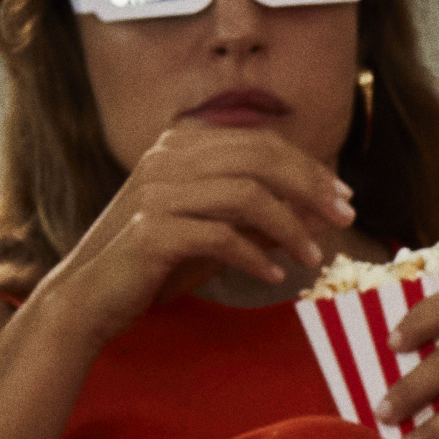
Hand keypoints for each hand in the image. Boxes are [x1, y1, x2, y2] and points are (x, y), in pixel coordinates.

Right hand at [30, 109, 357, 333]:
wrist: (93, 295)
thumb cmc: (159, 262)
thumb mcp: (218, 232)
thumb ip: (263, 218)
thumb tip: (321, 214)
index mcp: (181, 145)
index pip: (260, 143)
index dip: (309, 168)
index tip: (344, 198)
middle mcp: (167, 158)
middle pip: (259, 158)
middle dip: (310, 187)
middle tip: (344, 219)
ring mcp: (157, 191)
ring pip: (246, 194)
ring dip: (290, 227)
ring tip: (313, 259)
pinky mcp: (151, 231)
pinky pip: (220, 236)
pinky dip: (254, 256)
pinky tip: (275, 276)